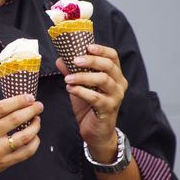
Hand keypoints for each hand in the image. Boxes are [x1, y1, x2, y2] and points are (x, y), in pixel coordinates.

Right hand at [0, 94, 42, 179]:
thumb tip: (16, 105)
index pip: (3, 107)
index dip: (20, 100)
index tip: (29, 97)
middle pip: (16, 119)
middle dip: (32, 110)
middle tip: (38, 106)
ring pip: (25, 136)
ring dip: (35, 126)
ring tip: (37, 120)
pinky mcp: (3, 163)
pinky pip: (26, 152)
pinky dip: (34, 143)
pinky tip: (34, 137)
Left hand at [56, 44, 127, 162]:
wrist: (96, 133)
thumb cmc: (89, 108)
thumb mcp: (80, 87)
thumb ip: (72, 72)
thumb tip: (60, 59)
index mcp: (115, 75)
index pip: (113, 57)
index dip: (101, 49)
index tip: (87, 46)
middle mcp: (119, 84)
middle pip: (108, 66)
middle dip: (91, 60)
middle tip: (75, 60)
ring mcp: (115, 97)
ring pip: (103, 80)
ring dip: (83, 77)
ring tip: (68, 78)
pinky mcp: (108, 109)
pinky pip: (95, 97)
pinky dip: (81, 91)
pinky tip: (70, 89)